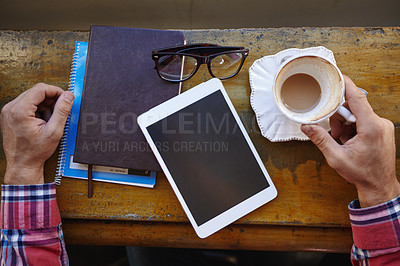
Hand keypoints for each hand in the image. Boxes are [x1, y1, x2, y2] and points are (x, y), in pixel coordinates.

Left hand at [1, 83, 73, 184]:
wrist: (22, 164)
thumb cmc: (35, 152)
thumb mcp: (54, 131)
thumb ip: (62, 111)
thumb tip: (68, 96)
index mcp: (20, 111)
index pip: (40, 89)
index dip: (56, 91)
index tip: (65, 98)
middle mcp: (11, 108)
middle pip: (36, 92)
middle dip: (51, 99)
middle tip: (60, 111)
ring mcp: (9, 111)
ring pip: (32, 97)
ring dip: (44, 105)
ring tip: (50, 120)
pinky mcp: (10, 115)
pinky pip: (26, 104)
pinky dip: (37, 110)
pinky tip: (42, 121)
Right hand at [301, 75, 398, 207]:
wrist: (379, 185)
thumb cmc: (362, 173)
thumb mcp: (336, 157)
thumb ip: (320, 139)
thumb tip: (307, 127)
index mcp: (370, 127)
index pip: (358, 97)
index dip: (346, 85)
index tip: (338, 76)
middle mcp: (379, 124)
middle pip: (354, 106)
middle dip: (340, 116)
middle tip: (335, 133)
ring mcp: (382, 126)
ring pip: (358, 114)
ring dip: (345, 124)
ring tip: (342, 140)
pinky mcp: (381, 129)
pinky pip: (363, 120)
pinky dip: (352, 127)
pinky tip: (349, 140)